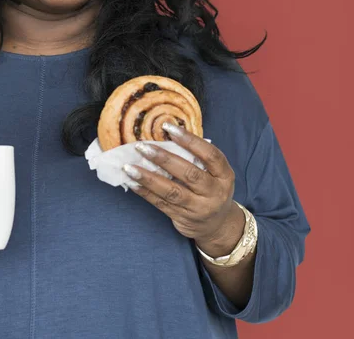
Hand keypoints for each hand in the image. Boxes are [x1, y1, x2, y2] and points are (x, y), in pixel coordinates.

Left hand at [123, 124, 235, 247]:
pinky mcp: (183, 218)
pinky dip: (145, 192)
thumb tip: (165, 134)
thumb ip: (197, 157)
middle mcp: (214, 192)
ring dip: (148, 178)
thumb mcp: (214, 173)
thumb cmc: (210, 188)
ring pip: (171, 191)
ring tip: (129, 167)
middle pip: (189, 174)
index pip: (210, 155)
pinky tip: (132, 182)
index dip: (190, 140)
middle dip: (163, 159)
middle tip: (142, 146)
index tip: (168, 127)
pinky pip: (161, 203)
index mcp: (224, 175)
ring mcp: (199, 208)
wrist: (216, 225)